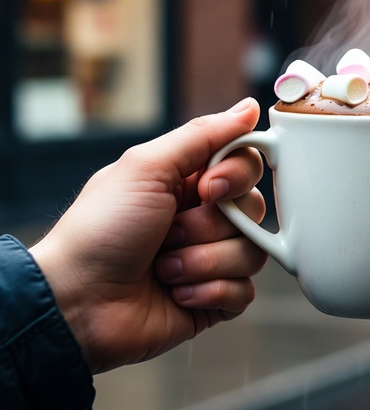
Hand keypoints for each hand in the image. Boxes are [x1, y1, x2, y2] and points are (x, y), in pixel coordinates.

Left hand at [29, 98, 268, 372]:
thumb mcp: (146, 167)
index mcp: (191, 181)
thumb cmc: (99, 231)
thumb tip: (249, 107)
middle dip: (209, 225)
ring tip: (164, 269)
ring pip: (251, 252)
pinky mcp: (213, 299)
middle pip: (254, 209)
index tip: (208, 188)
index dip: (236, 177)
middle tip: (169, 232)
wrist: (75, 303)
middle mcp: (204, 217)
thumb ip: (203, 134)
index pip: (248, 164)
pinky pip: (243, 292)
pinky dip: (209, 293)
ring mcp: (211, 259)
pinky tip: (175, 293)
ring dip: (203, 262)